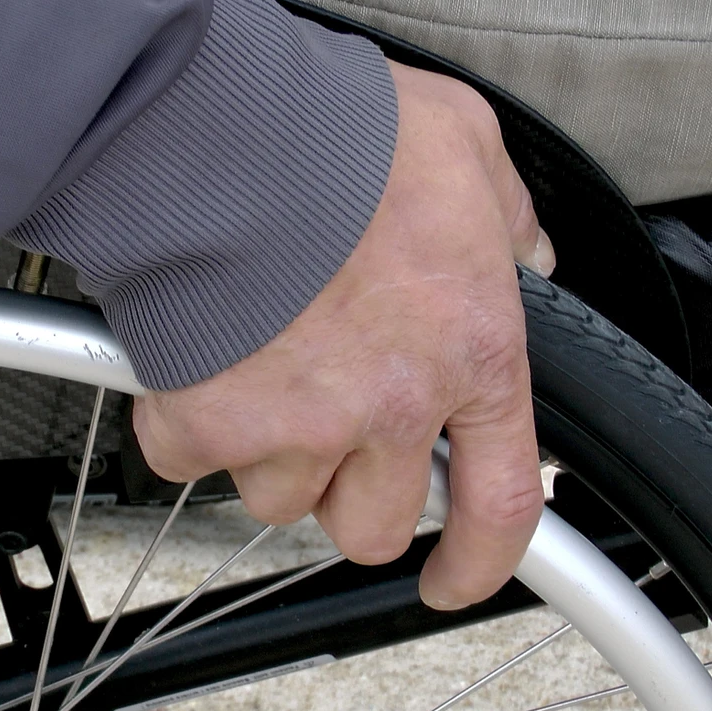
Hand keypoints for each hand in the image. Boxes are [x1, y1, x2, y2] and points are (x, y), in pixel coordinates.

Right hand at [134, 60, 553, 608]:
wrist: (219, 132)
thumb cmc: (340, 133)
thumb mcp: (465, 145)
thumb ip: (505, 212)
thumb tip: (525, 250)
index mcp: (470, 351)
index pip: (501, 501)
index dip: (480, 561)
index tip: (452, 578)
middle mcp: (392, 408)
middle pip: (373, 525)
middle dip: (349, 491)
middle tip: (325, 426)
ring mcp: (299, 426)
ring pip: (281, 498)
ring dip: (269, 451)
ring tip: (255, 363)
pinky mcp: (209, 424)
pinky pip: (192, 461)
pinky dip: (186, 421)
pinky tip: (193, 357)